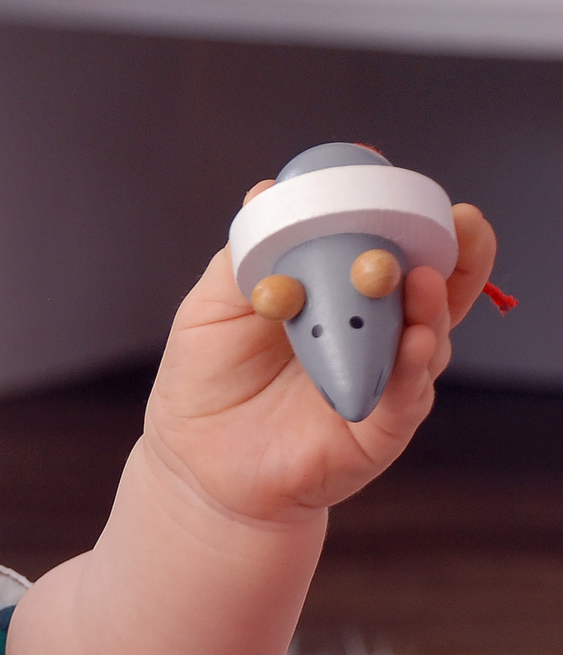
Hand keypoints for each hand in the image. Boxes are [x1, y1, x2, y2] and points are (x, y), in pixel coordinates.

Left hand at [142, 193, 498, 527]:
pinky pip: (405, 397)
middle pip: (433, 290)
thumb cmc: (207, 378)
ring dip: (432, 308)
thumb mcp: (214, 306)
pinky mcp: (379, 429)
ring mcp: (383, 381)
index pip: (392, 250)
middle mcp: (374, 334)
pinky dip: (412, 369)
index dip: (413, 223)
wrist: (195, 461)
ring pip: (427, 339)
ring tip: (423, 280)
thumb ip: (246, 255)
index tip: (418, 194)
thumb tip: (266, 192)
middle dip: (454, 256)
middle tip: (459, 226)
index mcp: (341, 297)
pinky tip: (414, 343)